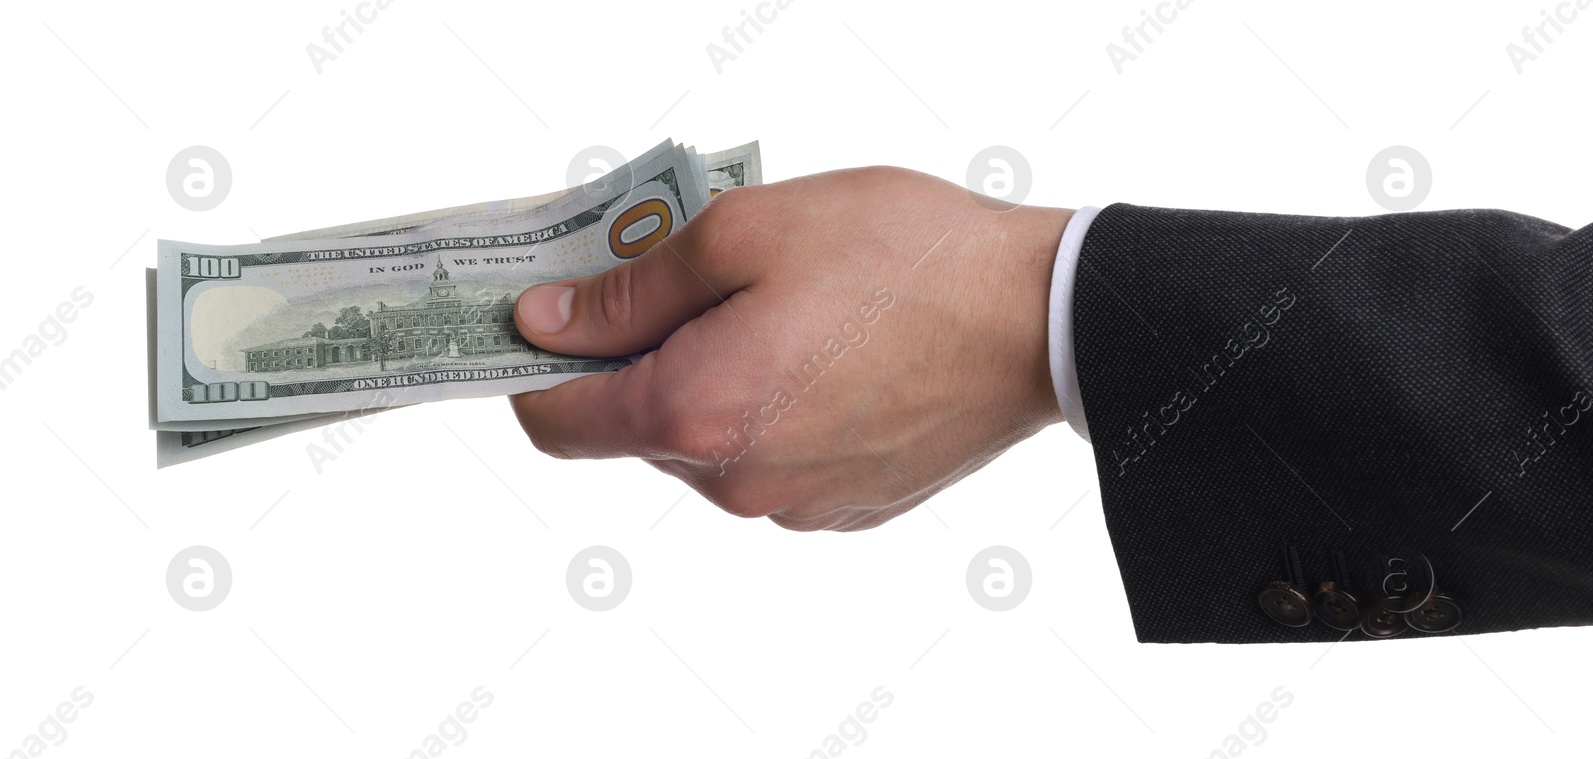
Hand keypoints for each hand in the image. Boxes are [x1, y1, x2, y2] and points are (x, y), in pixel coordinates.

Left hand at [509, 166, 1070, 530]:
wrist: (1042, 319)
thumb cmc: (902, 257)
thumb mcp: (745, 232)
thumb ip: (630, 288)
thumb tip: (543, 323)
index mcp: (696, 414)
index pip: (556, 420)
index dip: (535, 366)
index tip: (545, 317)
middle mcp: (736, 482)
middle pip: (638, 426)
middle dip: (646, 357)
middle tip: (699, 280)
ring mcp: (797, 505)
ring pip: (710, 445)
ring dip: (718, 383)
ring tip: (787, 312)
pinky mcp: (849, 508)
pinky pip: (774, 462)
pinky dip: (777, 412)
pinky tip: (830, 356)